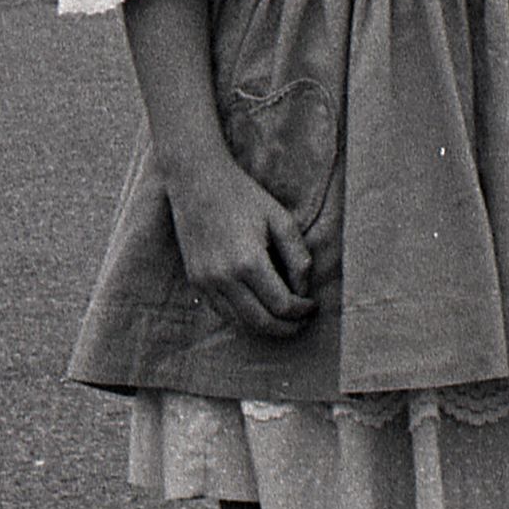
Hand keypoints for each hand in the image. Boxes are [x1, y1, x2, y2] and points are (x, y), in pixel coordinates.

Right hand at [167, 154, 316, 339]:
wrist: (197, 181)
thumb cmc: (243, 196)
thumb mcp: (281, 220)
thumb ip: (298, 257)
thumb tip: (302, 290)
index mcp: (249, 261)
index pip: (282, 305)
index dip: (302, 311)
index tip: (312, 305)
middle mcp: (224, 278)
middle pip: (262, 322)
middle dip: (287, 328)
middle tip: (302, 323)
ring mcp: (206, 282)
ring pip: (240, 323)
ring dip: (265, 327)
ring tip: (284, 321)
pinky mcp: (196, 281)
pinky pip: (222, 313)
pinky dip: (243, 318)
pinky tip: (259, 310)